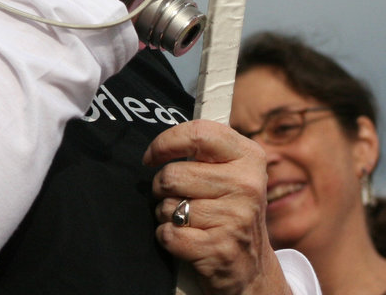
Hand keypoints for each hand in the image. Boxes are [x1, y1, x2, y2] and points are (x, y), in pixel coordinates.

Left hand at [144, 120, 291, 294]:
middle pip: (173, 175)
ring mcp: (236, 218)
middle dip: (161, 187)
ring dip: (166, 214)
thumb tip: (161, 143)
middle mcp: (247, 185)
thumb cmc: (229, 209)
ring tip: (186, 219)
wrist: (251, 268)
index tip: (151, 156)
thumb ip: (204, 149)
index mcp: (249, 157)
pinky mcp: (220, 249)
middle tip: (176, 197)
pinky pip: (169, 234)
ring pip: (168, 206)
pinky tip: (185, 239)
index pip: (198, 134)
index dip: (165, 143)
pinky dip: (167, 237)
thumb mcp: (230, 171)